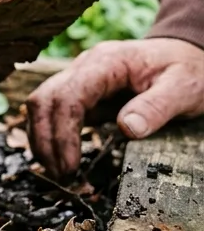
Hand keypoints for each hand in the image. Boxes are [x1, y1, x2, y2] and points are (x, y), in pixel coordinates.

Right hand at [27, 38, 203, 174]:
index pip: (68, 96)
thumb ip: (156, 107)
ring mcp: (79, 78)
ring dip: (42, 139)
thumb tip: (126, 129)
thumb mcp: (183, 88)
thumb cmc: (187, 70)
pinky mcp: (80, 92)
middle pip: (44, 99)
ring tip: (57, 171)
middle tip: (60, 175)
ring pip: (42, 105)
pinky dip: (51, 135)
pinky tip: (58, 157)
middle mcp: (84, 67)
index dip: (63, 133)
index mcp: (107, 62)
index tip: (70, 166)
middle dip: (45, 140)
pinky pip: (54, 111)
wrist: (187, 55)